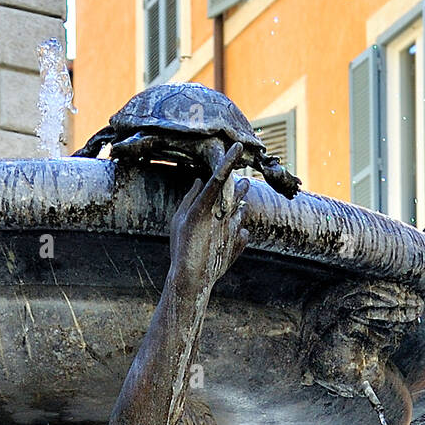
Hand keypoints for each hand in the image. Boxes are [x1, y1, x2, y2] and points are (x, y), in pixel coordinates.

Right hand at [169, 142, 249, 295]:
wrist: (193, 278)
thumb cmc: (181, 247)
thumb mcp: (179, 220)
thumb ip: (189, 198)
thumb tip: (197, 180)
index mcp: (204, 207)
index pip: (219, 178)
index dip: (228, 161)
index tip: (238, 146)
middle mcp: (221, 217)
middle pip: (236, 193)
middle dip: (241, 186)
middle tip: (245, 181)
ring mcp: (232, 231)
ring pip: (242, 212)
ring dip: (242, 205)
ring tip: (243, 201)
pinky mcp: (237, 245)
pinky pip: (243, 233)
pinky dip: (239, 230)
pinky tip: (236, 230)